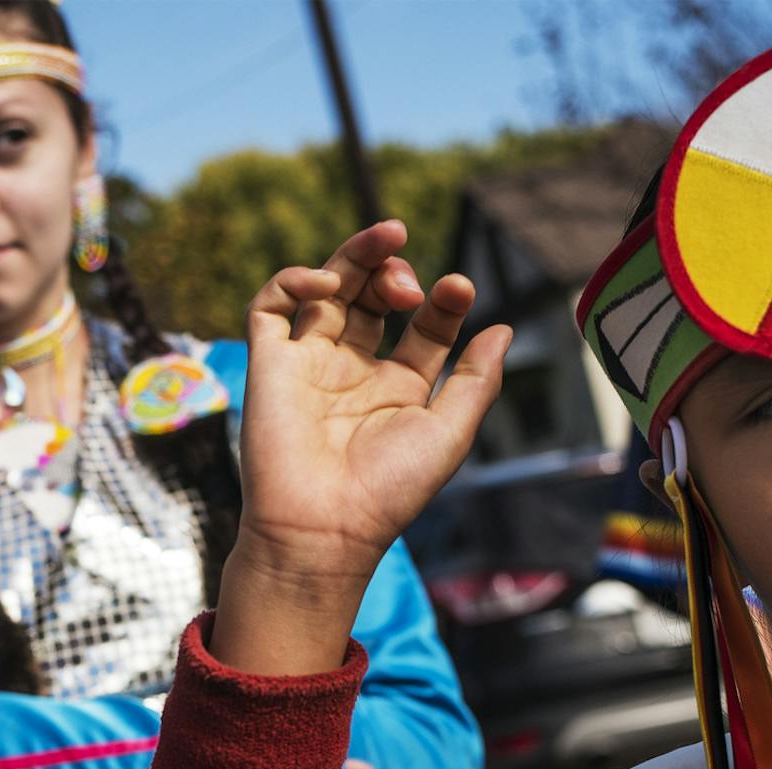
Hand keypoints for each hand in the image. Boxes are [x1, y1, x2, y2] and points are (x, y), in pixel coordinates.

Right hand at [236, 221, 510, 592]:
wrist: (323, 528)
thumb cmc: (389, 491)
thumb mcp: (449, 433)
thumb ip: (476, 380)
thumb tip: (502, 328)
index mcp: (398, 389)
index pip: (424, 326)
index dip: (443, 301)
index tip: (459, 288)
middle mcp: (353, 372)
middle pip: (373, 297)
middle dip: (395, 272)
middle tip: (413, 281)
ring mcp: (309, 364)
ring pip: (326, 289)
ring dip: (355, 254)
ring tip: (387, 238)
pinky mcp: (269, 364)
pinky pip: (270, 307)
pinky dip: (293, 280)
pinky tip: (327, 282)